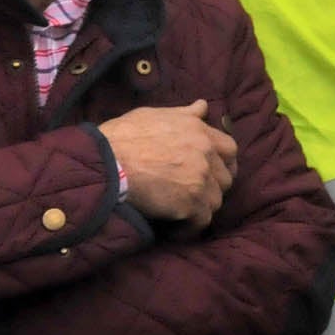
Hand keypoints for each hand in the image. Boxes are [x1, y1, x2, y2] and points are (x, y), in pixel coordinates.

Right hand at [101, 101, 237, 224]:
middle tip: (194, 194)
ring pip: (216, 200)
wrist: (105, 164)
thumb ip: (183, 114)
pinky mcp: (191, 203)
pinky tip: (174, 227)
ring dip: (200, 208)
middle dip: (213, 187)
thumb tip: (203, 106)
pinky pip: (202, 221)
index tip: (210, 172)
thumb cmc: (121, 138)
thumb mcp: (153, 116)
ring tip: (180, 211)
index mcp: (199, 130)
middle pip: (226, 177)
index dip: (221, 163)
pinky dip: (189, 227)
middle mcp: (206, 152)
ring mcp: (201, 178)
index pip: (229, 149)